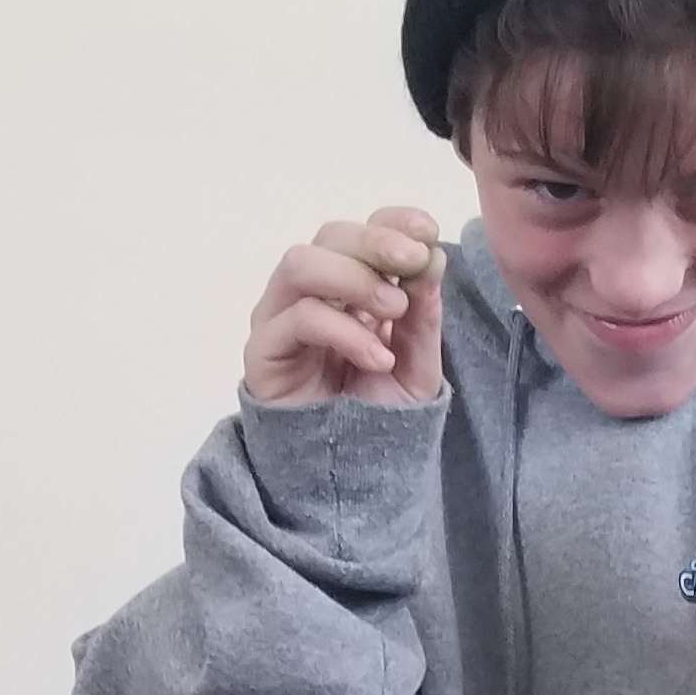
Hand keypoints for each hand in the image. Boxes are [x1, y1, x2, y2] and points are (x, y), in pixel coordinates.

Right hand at [243, 209, 447, 405]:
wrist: (351, 472)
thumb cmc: (377, 410)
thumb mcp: (417, 362)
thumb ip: (423, 313)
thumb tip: (432, 258)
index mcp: (350, 284)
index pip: (363, 231)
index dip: (393, 222)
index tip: (427, 230)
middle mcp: (310, 291)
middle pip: (329, 236)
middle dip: (374, 242)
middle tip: (411, 262)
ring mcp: (280, 317)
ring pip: (300, 264)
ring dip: (353, 278)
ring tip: (393, 310)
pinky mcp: (263, 350)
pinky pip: (296, 319)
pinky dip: (342, 330)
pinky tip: (376, 356)